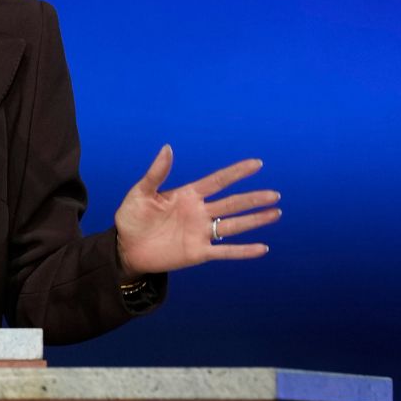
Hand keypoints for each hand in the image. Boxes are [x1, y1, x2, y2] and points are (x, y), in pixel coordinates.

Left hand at [114, 145, 280, 277]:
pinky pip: (224, 251)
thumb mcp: (140, 193)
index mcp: (187, 195)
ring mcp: (200, 233)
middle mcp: (199, 213)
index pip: (217, 181)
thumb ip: (156, 173)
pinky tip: (262, 248)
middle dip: (253, 199)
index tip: (257, 163)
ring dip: (255, 220)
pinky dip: (243, 251)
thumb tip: (167, 148)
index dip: (237, 173)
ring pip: (233, 225)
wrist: (125, 247)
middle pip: (232, 203)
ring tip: (275, 213)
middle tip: (275, 194)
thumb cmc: (132, 218)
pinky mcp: (198, 252)